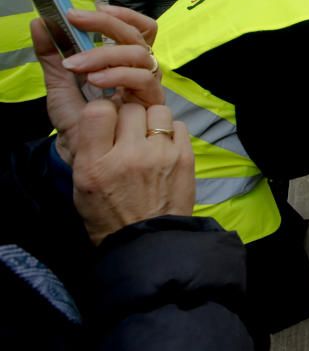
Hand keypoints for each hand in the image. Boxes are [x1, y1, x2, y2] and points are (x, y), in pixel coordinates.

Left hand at [32, 5, 161, 163]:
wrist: (82, 154)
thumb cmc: (77, 121)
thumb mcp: (59, 83)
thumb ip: (50, 54)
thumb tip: (39, 21)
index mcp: (125, 61)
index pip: (140, 29)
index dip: (125, 14)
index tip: (98, 7)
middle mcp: (141, 69)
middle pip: (138, 35)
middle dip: (106, 24)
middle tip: (75, 19)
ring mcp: (148, 85)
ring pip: (139, 53)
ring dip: (105, 53)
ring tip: (77, 65)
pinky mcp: (152, 103)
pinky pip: (142, 79)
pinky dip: (117, 74)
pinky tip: (95, 80)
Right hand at [72, 101, 193, 244]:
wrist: (148, 242)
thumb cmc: (109, 215)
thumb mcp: (82, 184)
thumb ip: (90, 147)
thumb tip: (103, 112)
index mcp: (96, 164)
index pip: (98, 110)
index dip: (102, 111)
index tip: (105, 122)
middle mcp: (128, 156)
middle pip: (130, 108)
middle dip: (127, 117)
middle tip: (127, 134)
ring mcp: (160, 155)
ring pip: (157, 110)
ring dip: (151, 120)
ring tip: (147, 138)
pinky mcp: (185, 158)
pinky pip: (178, 125)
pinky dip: (171, 132)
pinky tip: (164, 147)